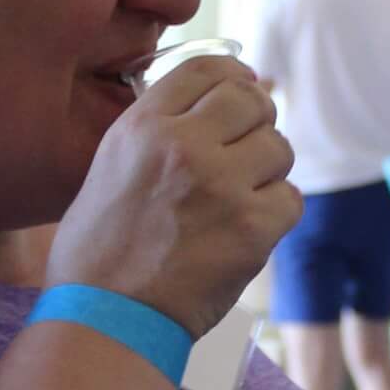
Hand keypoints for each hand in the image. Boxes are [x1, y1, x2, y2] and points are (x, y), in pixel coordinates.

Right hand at [48, 56, 299, 337]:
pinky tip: (249, 229)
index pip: (206, 69)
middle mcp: (183, 146)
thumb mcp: (109, 168)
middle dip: (257, 121)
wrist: (106, 319)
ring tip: (241, 198)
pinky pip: (290, 199)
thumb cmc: (98, 254)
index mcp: (142, 127)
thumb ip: (156, 134)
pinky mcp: (251, 229)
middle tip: (248, 148)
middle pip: (252, 100)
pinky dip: (276, 213)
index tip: (244, 87)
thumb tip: (213, 108)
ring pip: (279, 149)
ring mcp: (221, 186)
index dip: (235, 75)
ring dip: (268, 172)